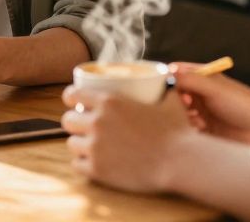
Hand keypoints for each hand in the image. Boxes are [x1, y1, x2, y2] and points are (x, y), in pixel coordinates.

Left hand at [60, 85, 190, 193]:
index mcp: (109, 102)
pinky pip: (77, 165)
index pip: (72, 94)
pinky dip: (83, 164)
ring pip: (71, 144)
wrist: (181, 162)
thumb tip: (169, 79)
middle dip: (74, 122)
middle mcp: (97, 122)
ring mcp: (95, 147)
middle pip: (68, 120)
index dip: (71, 97)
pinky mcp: (97, 170)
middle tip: (84, 127)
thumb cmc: (178, 131)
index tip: (73, 101)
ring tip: (88, 146)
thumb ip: (165, 88)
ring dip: (79, 144)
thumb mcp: (170, 102)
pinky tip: (90, 163)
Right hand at [171, 62, 249, 143]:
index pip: (172, 74)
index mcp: (199, 77)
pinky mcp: (202, 128)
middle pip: (171, 95)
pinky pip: (185, 128)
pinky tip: (203, 127)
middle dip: (175, 102)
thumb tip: (168, 73)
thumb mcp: (213, 87)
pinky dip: (189, 128)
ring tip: (197, 118)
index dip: (167, 82)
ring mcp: (199, 111)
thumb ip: (189, 79)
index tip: (170, 90)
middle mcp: (196, 93)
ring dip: (183, 116)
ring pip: (176, 113)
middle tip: (188, 105)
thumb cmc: (242, 102)